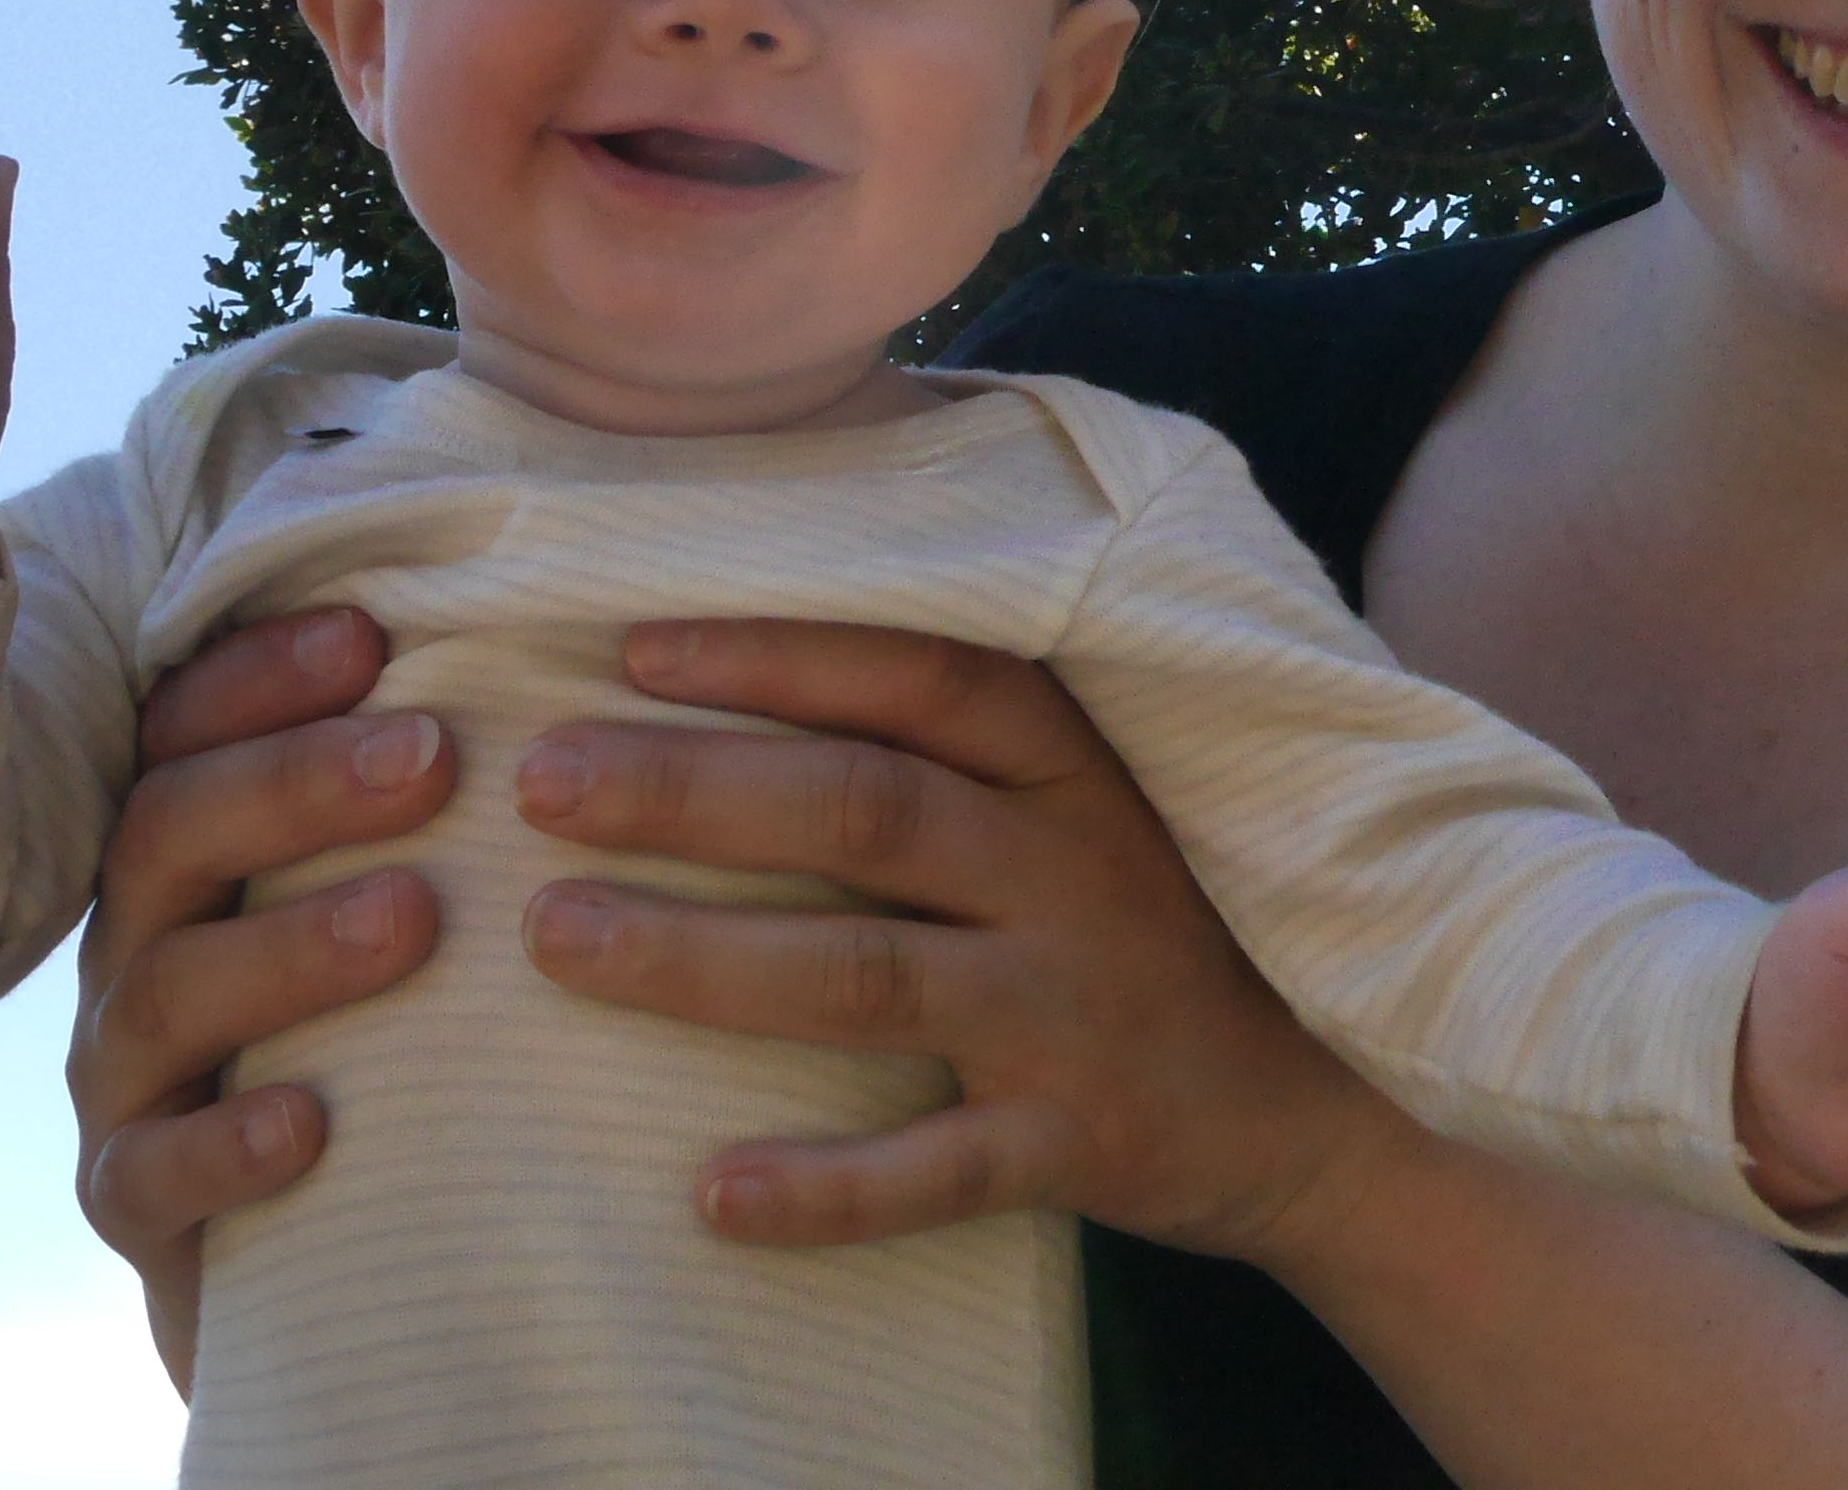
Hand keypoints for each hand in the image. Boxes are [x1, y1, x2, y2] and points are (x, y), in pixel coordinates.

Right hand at [65, 608, 454, 1392]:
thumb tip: (564, 669)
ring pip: (165, 992)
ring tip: (413, 916)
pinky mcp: (135, 1209)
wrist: (332, 1265)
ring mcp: (125, 1081)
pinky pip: (155, 1173)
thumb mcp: (410, 920)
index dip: (263, 676)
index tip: (372, 634)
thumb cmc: (399, 1047)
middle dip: (295, 783)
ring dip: (288, 947)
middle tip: (430, 755)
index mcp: (193, 858)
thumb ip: (435, 808)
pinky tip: (311, 1123)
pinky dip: (228, 1145)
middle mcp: (141, 949)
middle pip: (171, 834)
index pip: (189, 734)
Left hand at [506, 617, 1407, 1262]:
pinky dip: (828, 1187)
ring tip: (558, 940)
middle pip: (864, 810)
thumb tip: (723, 661)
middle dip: (692, 790)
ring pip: (870, 973)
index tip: (632, 652)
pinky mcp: (1076, 1140)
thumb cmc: (1144, 927)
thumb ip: (948, 740)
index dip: (777, 658)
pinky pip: (937, 1170)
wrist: (1306, 1108)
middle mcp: (1072, 869)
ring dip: (705, 959)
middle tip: (541, 784)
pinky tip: (713, 1194)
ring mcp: (1073, 1008)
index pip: (916, 677)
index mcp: (1068, 768)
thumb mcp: (1080, 801)